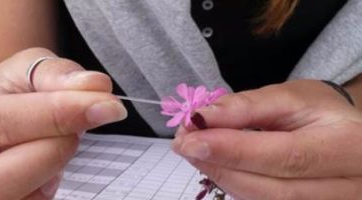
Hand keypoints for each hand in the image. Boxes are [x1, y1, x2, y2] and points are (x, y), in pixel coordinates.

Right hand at [0, 48, 126, 199]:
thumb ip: (57, 74)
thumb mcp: (27, 70)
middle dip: (53, 152)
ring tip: (45, 142)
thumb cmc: (10, 92)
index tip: (109, 107)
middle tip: (73, 130)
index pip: (3, 122)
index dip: (60, 115)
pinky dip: (47, 185)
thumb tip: (96, 85)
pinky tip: (38, 164)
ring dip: (52, 170)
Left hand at [172, 80, 361, 199]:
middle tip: (185, 144)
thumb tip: (202, 118)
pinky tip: (218, 165)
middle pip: (272, 190)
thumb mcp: (290, 97)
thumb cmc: (320, 110)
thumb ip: (247, 108)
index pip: (284, 157)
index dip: (233, 151)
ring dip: (223, 177)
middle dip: (221, 167)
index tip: (191, 139)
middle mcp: (345, 187)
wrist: (346, 135)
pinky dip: (236, 185)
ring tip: (197, 151)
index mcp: (347, 148)